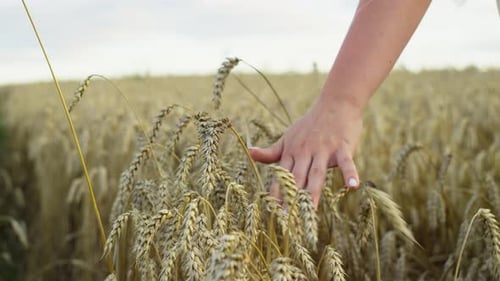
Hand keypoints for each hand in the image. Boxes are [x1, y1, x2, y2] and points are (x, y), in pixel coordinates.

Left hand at [248, 98, 362, 207]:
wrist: (336, 102)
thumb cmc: (311, 123)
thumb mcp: (288, 137)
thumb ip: (271, 151)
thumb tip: (249, 153)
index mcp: (291, 152)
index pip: (281, 176)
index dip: (277, 194)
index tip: (273, 213)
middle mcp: (305, 152)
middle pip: (297, 179)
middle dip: (291, 199)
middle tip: (288, 220)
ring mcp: (323, 149)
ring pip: (317, 174)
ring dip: (313, 193)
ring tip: (310, 212)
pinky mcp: (342, 146)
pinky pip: (346, 162)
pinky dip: (350, 173)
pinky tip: (353, 186)